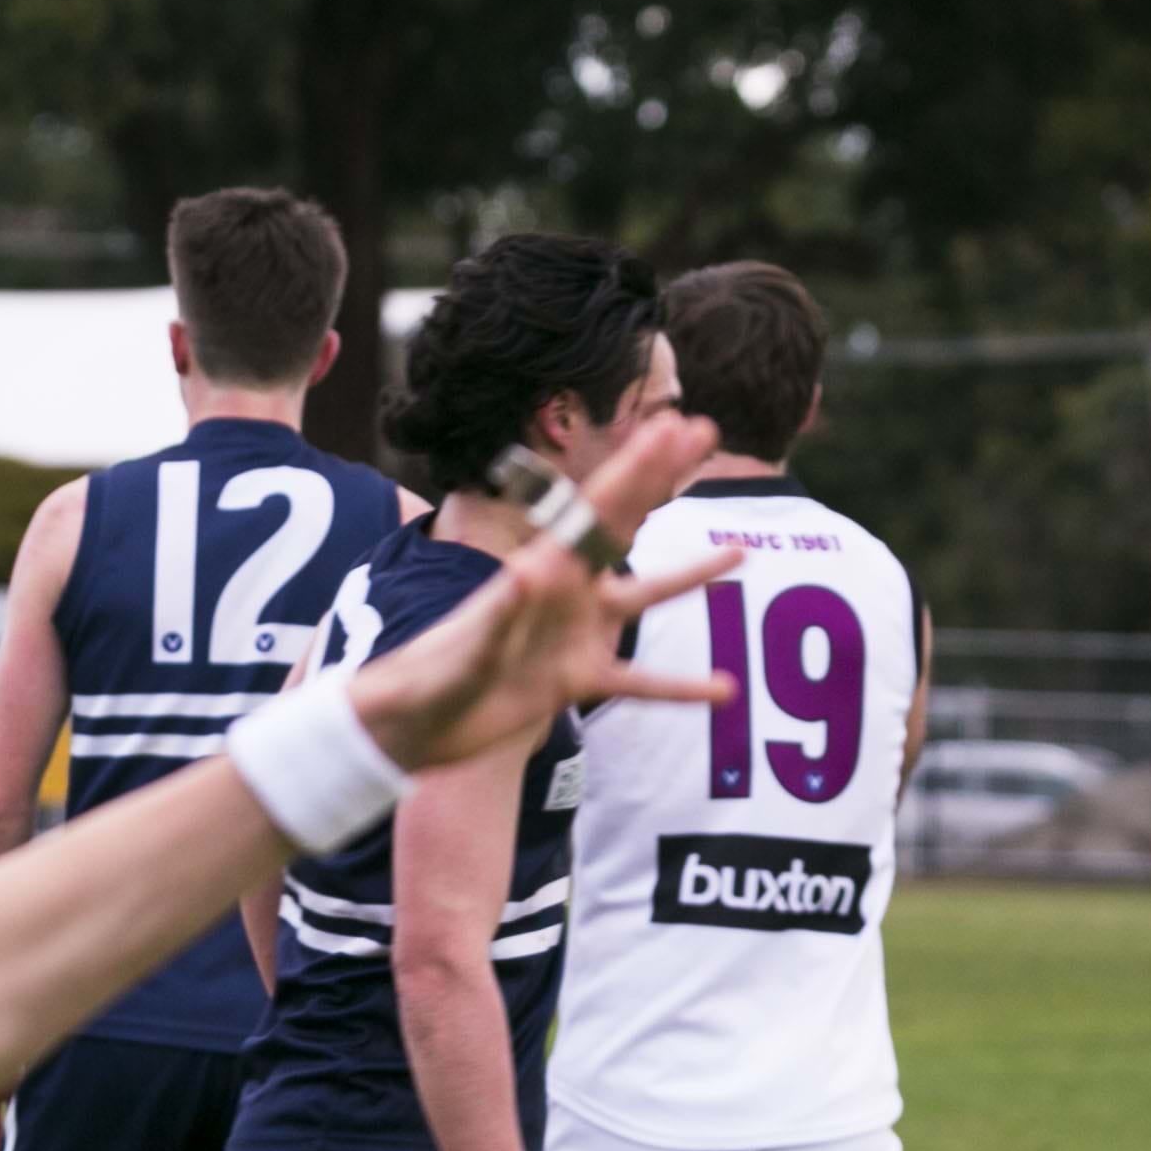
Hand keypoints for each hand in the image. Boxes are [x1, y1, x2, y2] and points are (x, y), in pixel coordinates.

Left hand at [348, 412, 741, 772]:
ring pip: (643, 599)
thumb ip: (499, 615)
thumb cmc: (427, 680)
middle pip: (626, 527)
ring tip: (742, 555)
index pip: (597, 511)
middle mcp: (563, 594)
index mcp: (540, 573)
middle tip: (706, 432)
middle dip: (664, 479)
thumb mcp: (467, 648)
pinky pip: (636, 683)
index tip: (671, 425)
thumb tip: (532, 572)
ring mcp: (572, 635)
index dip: (635, 468)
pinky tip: (723, 690)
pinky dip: (677, 686)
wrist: (408, 725)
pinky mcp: (572, 681)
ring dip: (690, 578)